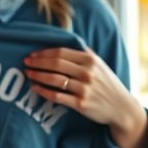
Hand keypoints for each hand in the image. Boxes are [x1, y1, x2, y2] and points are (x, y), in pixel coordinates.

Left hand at [23, 47, 147, 147]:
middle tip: (25, 62)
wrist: (121, 108)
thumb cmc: (107, 84)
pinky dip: (43, 91)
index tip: (32, 54)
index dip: (43, 53)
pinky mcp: (81, 104)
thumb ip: (84, 53)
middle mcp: (87, 73)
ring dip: (38, 75)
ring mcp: (84, 89)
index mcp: (90, 60)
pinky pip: (57, 96)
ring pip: (54, 79)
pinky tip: (35, 88)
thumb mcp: (100, 65)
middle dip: (37, 63)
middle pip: (55, 64)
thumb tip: (64, 40)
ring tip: (28, 74)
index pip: (60, 52)